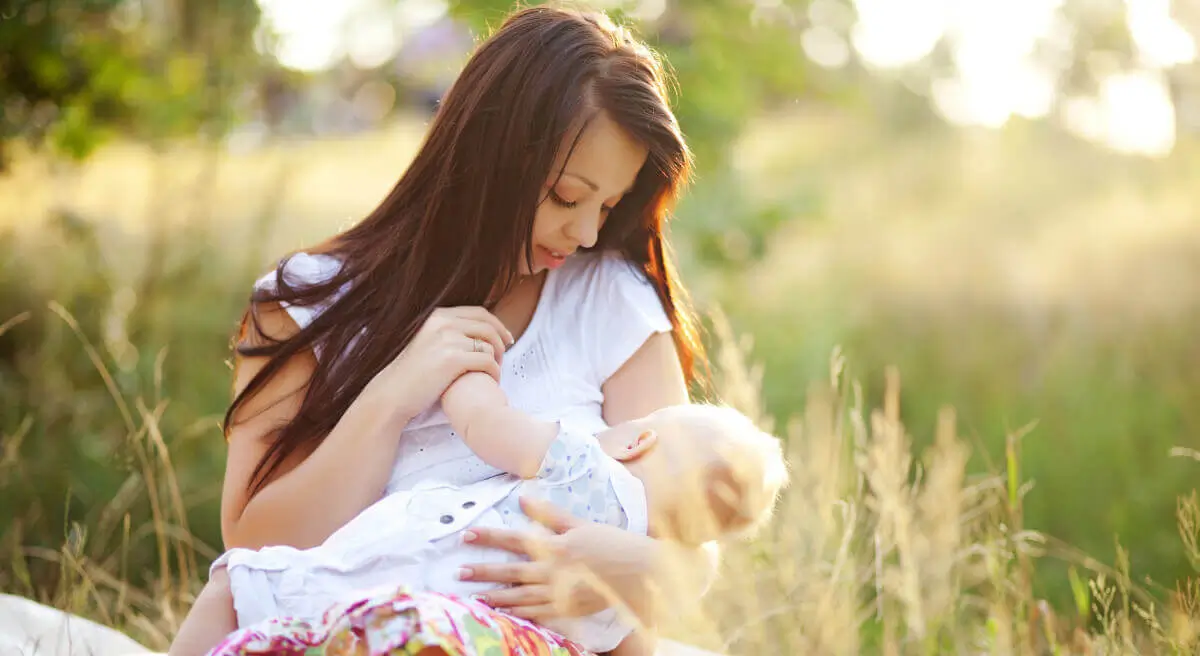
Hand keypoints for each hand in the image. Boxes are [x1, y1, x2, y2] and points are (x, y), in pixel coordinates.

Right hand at [365, 306, 513, 423]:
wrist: (393, 393)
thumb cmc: (411, 375)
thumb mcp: (427, 342)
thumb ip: (448, 334)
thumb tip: (476, 336)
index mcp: (438, 316)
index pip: (478, 313)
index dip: (497, 325)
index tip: (506, 338)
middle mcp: (443, 323)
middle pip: (488, 326)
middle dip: (502, 341)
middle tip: (505, 356)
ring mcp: (447, 340)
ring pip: (489, 345)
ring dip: (497, 360)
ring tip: (494, 372)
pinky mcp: (452, 359)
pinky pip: (486, 361)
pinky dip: (494, 372)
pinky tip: (492, 381)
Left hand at [458, 496, 658, 622]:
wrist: (640, 571)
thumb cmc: (611, 542)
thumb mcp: (580, 523)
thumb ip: (549, 514)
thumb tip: (522, 499)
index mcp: (556, 545)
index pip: (514, 539)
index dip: (489, 536)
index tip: (466, 535)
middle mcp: (554, 571)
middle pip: (511, 571)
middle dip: (483, 571)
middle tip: (459, 572)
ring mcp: (561, 593)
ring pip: (520, 597)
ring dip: (496, 597)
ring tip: (475, 597)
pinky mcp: (568, 609)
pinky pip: (539, 614)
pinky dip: (519, 615)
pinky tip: (505, 614)